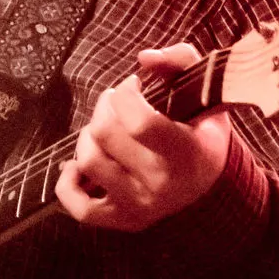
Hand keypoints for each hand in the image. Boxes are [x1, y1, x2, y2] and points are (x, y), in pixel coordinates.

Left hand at [54, 43, 229, 232]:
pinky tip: (81, 165)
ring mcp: (139, 205)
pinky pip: (78, 206)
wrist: (210, 189)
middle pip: (105, 133)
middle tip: (116, 104)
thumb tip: (144, 58)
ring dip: (88, 137)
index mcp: (186, 153)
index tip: (133, 85)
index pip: (138, 120)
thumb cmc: (201, 134)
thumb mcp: (205, 94)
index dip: (126, 93)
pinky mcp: (120, 220)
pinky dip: (68, 181)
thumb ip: (181, 61)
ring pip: (88, 160)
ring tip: (103, 132)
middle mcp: (162, 184)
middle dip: (104, 107)